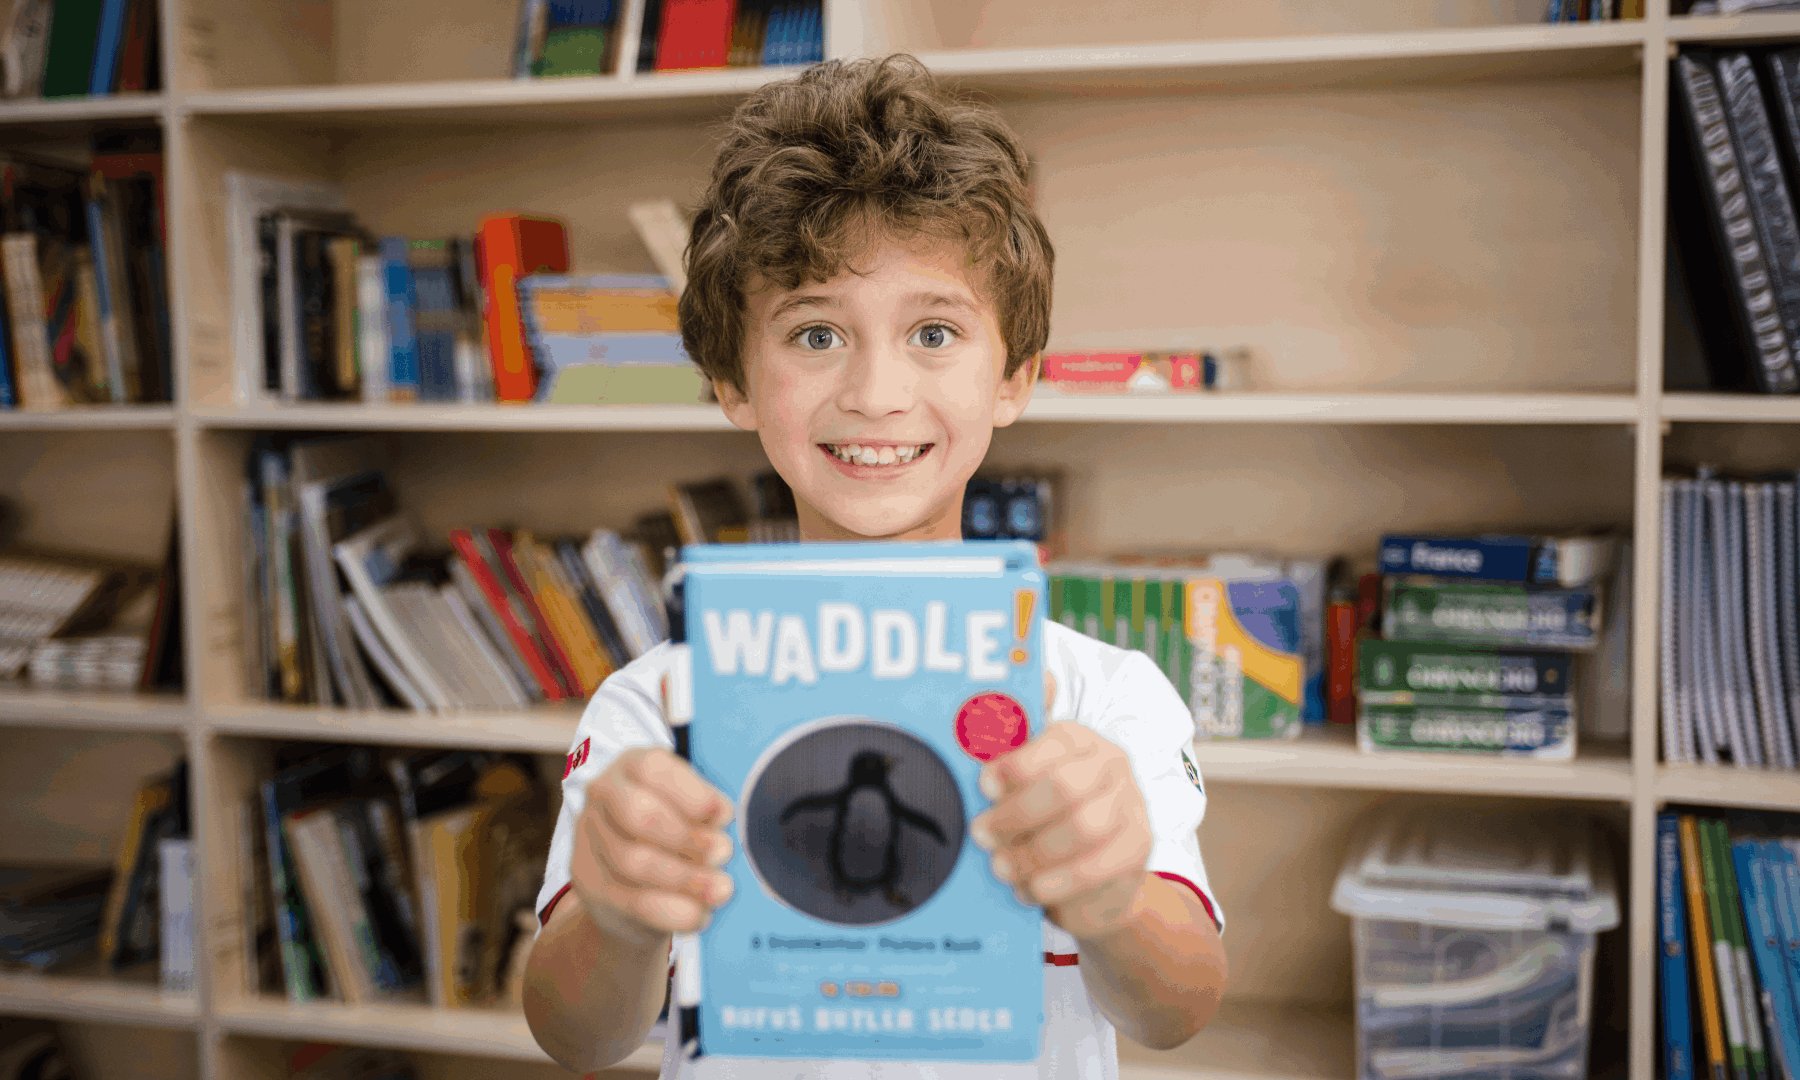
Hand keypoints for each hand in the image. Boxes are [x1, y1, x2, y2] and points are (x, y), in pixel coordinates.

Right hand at [570, 747, 735, 946]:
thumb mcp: (687, 809)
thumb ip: (704, 813)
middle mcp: (603, 796)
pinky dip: (673, 911)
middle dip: (687, 838)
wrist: (629, 883)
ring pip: (635, 861)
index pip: (653, 769)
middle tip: (724, 853)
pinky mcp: (591, 884)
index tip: (724, 816)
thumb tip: (722, 825)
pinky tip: (701, 915)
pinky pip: (633, 902)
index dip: (692, 793)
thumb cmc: (672, 831)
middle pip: (640, 815)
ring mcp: (590, 840)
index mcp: (631, 766)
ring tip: (722, 889)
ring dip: (685, 878)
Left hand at [971, 673, 1152, 941]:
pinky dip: (1053, 883)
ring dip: (1032, 852)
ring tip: (1001, 868)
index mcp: (1078, 738)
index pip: (1054, 739)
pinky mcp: (1138, 846)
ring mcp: (1131, 804)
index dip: (1017, 763)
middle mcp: (1110, 763)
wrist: (1093, 879)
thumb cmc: (1044, 820)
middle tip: (981, 835)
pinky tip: (1027, 889)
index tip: (984, 787)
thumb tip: (978, 715)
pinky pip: (1094, 867)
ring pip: (1082, 828)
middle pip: (1065, 785)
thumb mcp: (1022, 786)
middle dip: (1016, 814)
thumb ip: (1003, 756)